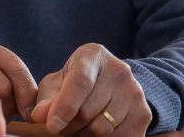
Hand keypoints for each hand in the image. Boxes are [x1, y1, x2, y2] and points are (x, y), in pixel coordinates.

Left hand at [27, 43, 150, 135]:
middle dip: (68, 126)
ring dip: (83, 136)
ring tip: (76, 128)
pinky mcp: (143, 113)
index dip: (64, 106)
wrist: (109, 85)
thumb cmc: (73, 83)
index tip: (52, 126)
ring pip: (102, 129)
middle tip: (60, 128)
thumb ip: (46, 100)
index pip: (80, 82)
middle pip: (88, 111)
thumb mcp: (56, 84)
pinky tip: (93, 132)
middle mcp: (119, 70)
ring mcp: (135, 91)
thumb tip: (39, 116)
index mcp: (92, 55)